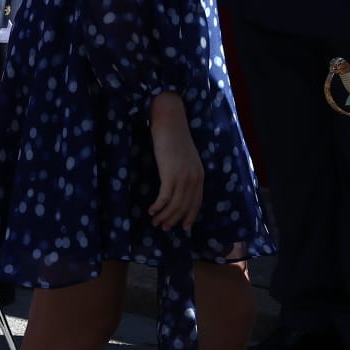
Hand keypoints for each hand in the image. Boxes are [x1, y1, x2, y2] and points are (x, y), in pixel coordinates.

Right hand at [148, 91, 202, 232]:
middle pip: (185, 206)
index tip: (184, 227)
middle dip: (175, 219)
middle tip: (164, 227)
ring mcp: (183, 177)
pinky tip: (151, 210)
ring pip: (176, 205)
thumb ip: (183, 170)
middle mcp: (194, 179)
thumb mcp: (183, 156)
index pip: (197, 201)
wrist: (170, 122)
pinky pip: (165, 197)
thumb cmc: (173, 136)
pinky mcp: (170, 174)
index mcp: (199, 175)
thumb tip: (175, 182)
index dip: (190, 215)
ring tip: (155, 222)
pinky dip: (158, 206)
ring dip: (165, 216)